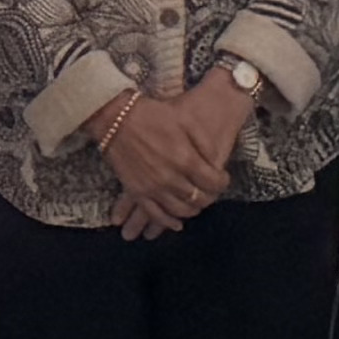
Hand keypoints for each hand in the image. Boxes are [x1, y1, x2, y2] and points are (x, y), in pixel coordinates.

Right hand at [94, 83, 227, 231]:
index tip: (222, 178)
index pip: (213, 182)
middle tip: (210, 190)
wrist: (116, 119)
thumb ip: (204, 143)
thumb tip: (216, 163)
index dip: (222, 182)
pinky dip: (168, 222)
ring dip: (192, 209)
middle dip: (209, 196)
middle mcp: (171, 179)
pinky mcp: (137, 192)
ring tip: (196, 202)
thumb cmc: (153, 115)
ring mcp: (153, 188)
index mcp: (186, 159)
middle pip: (199, 198)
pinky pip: (156, 215)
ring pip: (181, 210)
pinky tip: (177, 224)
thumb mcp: (185, 121)